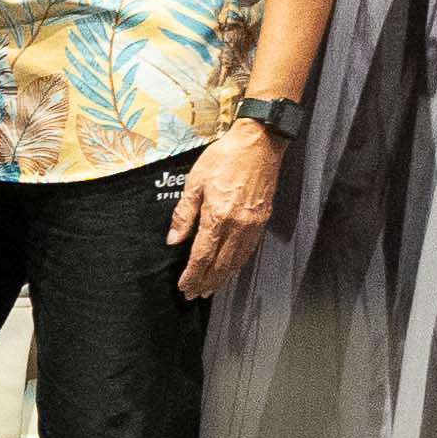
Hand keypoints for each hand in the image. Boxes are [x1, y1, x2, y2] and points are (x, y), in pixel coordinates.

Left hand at [171, 119, 284, 300]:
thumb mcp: (196, 182)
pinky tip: (229, 269)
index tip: (184, 286)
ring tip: (209, 288)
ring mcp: (253, 225)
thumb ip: (184, 214)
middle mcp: (238, 226)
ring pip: (236, 262)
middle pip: (220, 265)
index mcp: (218, 217)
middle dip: (205, 282)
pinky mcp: (262, 221)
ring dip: (221, 278)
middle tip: (194, 294)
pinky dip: (236, 265)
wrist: (259, 143)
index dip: (192, 275)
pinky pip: (248, 251)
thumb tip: (174, 239)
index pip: (202, 256)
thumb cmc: (226, 157)